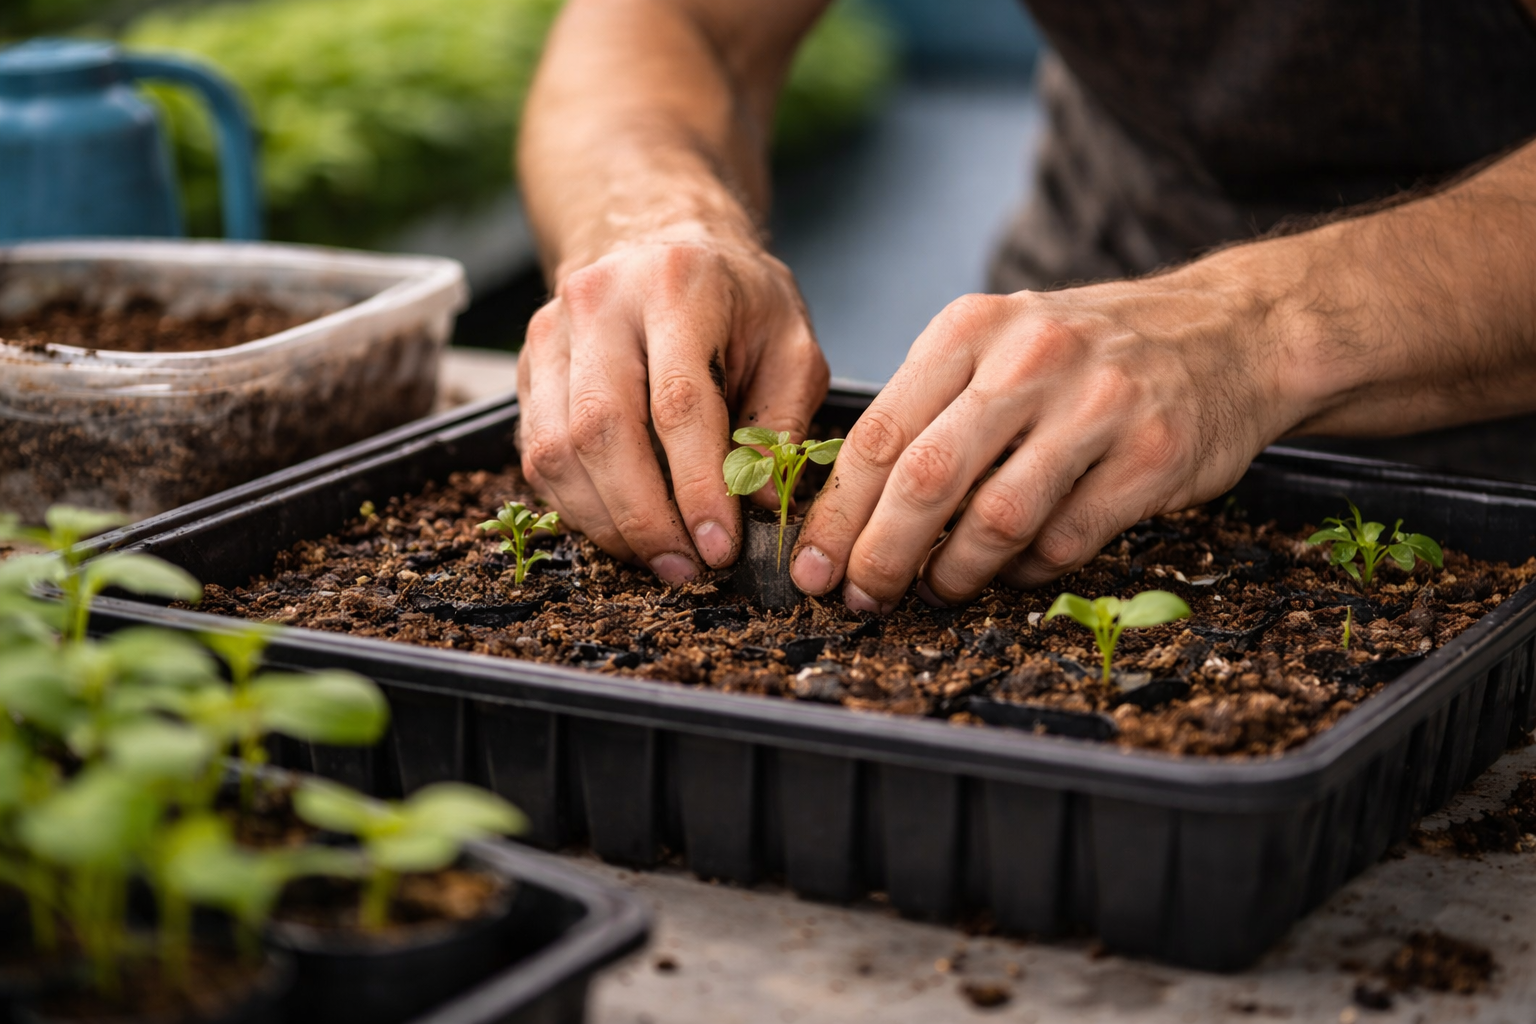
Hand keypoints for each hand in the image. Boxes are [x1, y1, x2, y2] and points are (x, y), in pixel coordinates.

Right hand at [516, 235, 828, 582]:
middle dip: (644, 516)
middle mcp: (599, 303)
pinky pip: (538, 454)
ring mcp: (550, 334)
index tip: (720, 544)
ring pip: (557, 449)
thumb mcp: (789, 342)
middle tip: (684, 568)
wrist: (659, 240)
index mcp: (676, 287)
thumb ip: (782, 419)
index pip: (677, 402)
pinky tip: (620, 528)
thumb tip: (758, 502)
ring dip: (606, 522)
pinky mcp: (527, 369)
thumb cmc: (735, 299)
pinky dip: (577, 505)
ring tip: (657, 559)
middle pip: (603, 430)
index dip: (697, 485)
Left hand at [789, 267, 1302, 609]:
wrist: (1230, 332)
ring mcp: (1098, 405)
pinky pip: (1065, 540)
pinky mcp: (1152, 456)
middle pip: (926, 478)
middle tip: (859, 596)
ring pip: (996, 519)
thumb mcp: (1000, 345)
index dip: (836, 512)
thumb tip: (851, 508)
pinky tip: (1015, 570)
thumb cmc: (1089, 353)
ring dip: (954, 573)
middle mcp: (1031, 357)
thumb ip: (931, 407)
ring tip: (937, 589)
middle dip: (879, 554)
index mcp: (972, 328)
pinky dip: (1028, 570)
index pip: (880, 433)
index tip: (811, 565)